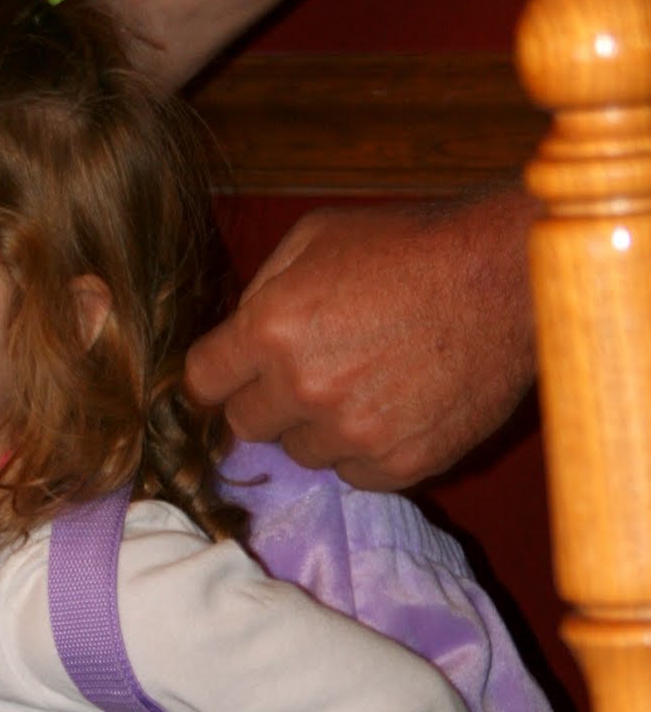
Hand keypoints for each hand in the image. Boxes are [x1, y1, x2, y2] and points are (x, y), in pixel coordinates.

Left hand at [185, 191, 537, 490]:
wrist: (508, 279)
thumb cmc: (411, 247)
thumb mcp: (317, 238)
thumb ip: (262, 293)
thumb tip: (233, 337)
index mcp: (271, 329)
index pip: (202, 382)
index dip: (214, 376)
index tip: (227, 376)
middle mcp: (304, 389)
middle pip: (246, 424)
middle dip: (266, 399)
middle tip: (307, 370)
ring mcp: (353, 433)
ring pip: (302, 452)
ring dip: (318, 426)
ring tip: (364, 381)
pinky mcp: (398, 464)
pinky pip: (354, 472)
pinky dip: (365, 447)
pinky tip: (394, 405)